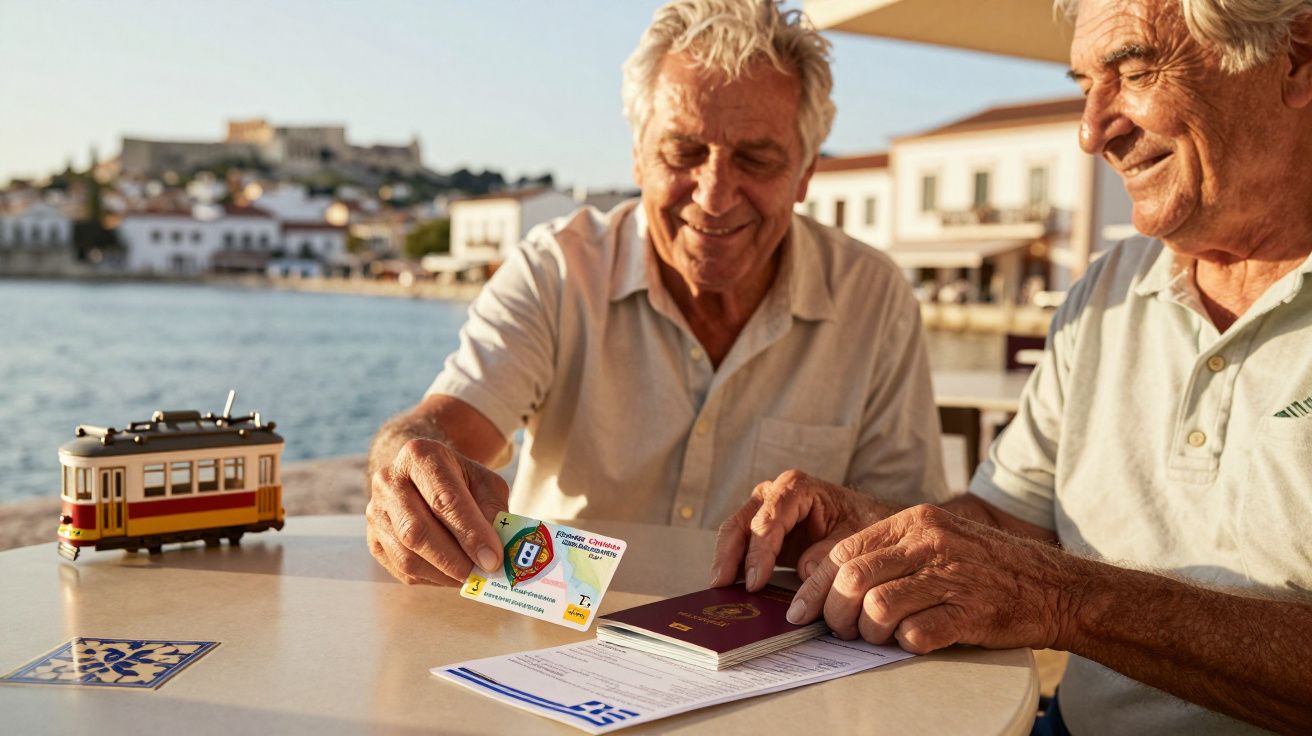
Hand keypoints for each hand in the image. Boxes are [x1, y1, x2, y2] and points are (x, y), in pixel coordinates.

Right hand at [366, 438, 509, 585]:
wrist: (423, 477)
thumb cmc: (460, 481)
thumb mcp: (485, 483)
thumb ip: (493, 512)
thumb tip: (494, 554)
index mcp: (420, 456)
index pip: (444, 500)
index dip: (470, 534)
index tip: (492, 559)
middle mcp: (389, 481)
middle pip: (418, 532)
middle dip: (454, 560)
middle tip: (482, 574)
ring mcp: (375, 512)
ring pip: (407, 557)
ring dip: (443, 574)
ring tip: (470, 576)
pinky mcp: (373, 540)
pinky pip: (401, 570)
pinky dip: (431, 578)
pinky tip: (451, 573)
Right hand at [710, 469, 895, 590]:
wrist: (866, 521)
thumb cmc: (862, 523)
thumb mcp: (856, 536)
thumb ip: (832, 551)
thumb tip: (804, 569)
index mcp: (797, 487)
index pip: (770, 519)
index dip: (760, 551)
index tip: (757, 581)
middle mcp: (774, 494)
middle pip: (742, 522)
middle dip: (729, 554)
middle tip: (721, 585)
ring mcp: (763, 512)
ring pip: (734, 532)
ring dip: (725, 561)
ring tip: (718, 590)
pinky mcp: (761, 533)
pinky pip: (740, 547)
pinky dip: (733, 567)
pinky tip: (729, 589)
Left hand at [786, 504, 1075, 652]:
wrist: (1054, 586)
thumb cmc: (986, 567)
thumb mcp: (937, 539)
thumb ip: (890, 552)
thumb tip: (831, 579)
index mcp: (915, 522)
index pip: (844, 551)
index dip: (814, 585)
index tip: (802, 610)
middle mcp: (930, 543)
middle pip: (852, 579)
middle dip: (834, 613)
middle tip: (840, 632)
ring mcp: (951, 577)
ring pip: (877, 607)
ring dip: (868, 632)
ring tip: (879, 637)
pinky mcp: (970, 612)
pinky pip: (916, 634)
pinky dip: (905, 645)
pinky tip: (914, 641)